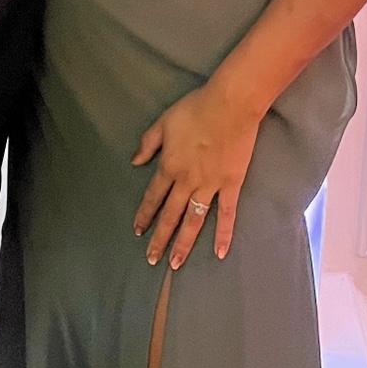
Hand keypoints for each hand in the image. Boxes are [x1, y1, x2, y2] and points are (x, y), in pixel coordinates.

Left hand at [132, 82, 261, 268]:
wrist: (230, 104)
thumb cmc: (195, 109)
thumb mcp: (164, 122)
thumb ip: (148, 144)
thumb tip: (135, 161)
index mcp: (169, 166)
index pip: (153, 197)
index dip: (144, 215)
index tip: (138, 231)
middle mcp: (187, 181)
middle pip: (170, 215)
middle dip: (160, 238)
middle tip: (152, 259)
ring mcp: (210, 185)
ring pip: (194, 220)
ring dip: (183, 243)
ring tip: (175, 263)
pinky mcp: (231, 184)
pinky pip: (227, 214)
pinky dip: (223, 234)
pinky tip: (220, 252)